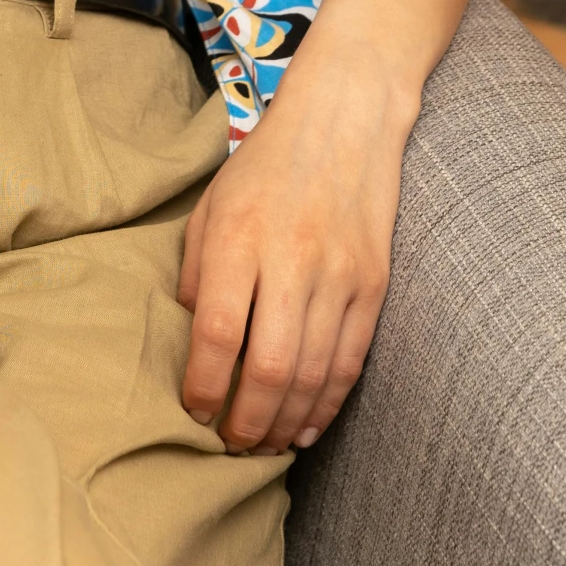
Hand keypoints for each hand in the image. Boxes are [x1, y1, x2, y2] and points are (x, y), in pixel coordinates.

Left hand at [177, 55, 411, 454]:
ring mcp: (339, 274)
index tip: (192, 410)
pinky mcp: (373, 285)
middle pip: (269, 367)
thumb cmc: (266, 165)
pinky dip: (327, 404)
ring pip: (313, 374)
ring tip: (264, 445)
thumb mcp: (213, 205)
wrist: (345, 119)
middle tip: (230, 446)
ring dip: (286, 423)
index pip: (218, 332)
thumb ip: (198, 274)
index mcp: (240, 236)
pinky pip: (349, 361)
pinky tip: (305, 426)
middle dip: (246, 422)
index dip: (203, 386)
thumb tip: (192, 341)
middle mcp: (291, 259)